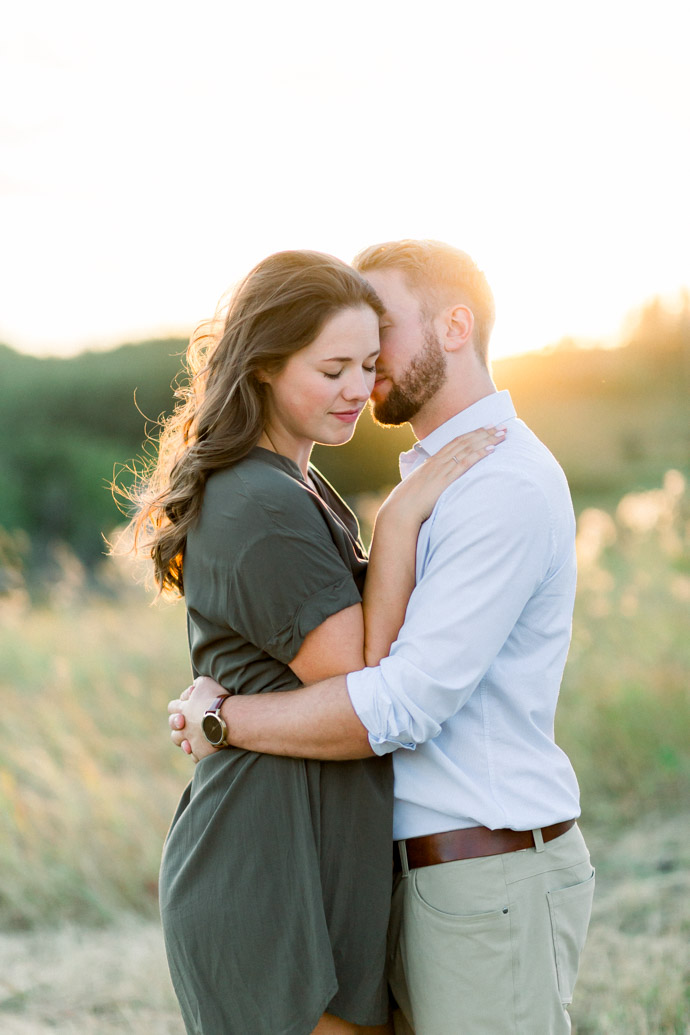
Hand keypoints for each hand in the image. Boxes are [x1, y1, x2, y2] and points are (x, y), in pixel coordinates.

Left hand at [168, 675, 227, 761]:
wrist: (227, 719)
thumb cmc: (217, 699)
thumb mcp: (206, 683)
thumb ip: (198, 684)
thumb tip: (194, 685)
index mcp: (183, 709)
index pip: (173, 707)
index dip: (178, 706)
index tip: (187, 704)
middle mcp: (184, 726)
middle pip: (173, 726)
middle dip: (178, 724)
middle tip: (188, 721)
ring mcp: (191, 740)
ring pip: (181, 742)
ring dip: (185, 739)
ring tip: (194, 737)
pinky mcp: (201, 752)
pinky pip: (195, 756)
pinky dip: (198, 752)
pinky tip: (204, 748)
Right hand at [383, 425, 505, 524]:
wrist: (401, 508)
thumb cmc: (410, 501)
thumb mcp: (421, 486)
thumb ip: (431, 482)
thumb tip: (438, 484)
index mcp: (433, 461)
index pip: (456, 442)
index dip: (472, 433)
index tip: (485, 427)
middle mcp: (439, 461)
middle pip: (465, 442)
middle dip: (484, 433)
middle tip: (501, 426)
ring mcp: (442, 469)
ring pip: (468, 449)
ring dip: (486, 440)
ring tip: (502, 434)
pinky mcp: (446, 480)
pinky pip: (465, 463)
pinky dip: (479, 455)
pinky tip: (491, 450)